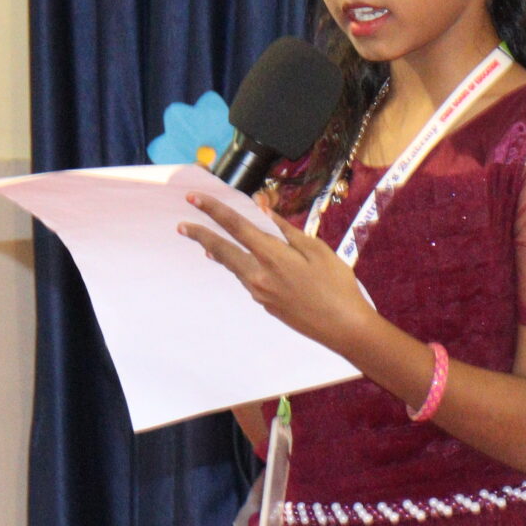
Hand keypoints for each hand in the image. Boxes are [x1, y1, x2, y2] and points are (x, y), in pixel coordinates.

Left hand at [178, 189, 376, 353]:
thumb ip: (286, 229)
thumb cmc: (336, 285)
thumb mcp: (316, 249)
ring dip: (220, 252)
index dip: (213, 210)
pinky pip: (247, 279)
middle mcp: (258, 276)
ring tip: (206, 243)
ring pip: (234, 266)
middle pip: (222, 250)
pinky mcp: (265, 305)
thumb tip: (264, 211)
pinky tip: (242, 263)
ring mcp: (259, 293)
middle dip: (200, 236)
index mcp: (272, 256)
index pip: (235, 226)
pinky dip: (240, 267)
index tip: (194, 199)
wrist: (342, 327)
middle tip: (182, 226)